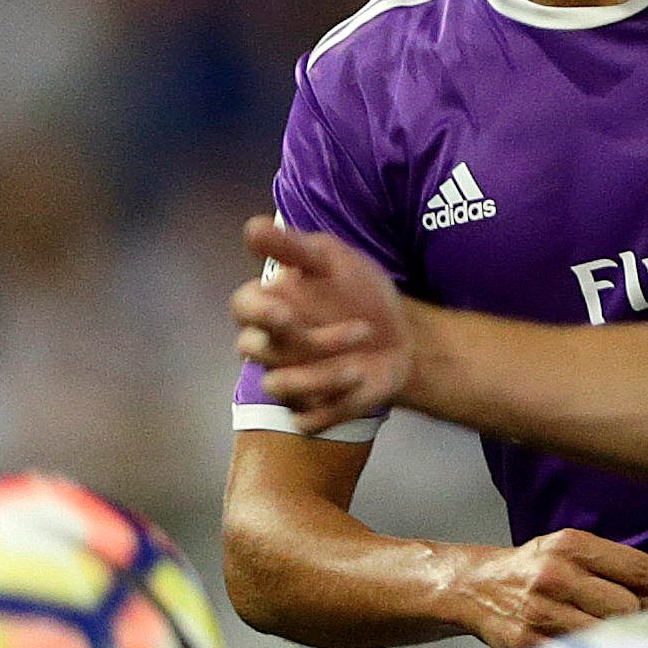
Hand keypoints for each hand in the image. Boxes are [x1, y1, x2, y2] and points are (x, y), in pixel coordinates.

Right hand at [233, 217, 411, 431]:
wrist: (405, 337)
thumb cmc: (362, 294)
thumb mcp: (335, 261)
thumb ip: (294, 248)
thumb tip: (252, 227)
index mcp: (273, 305)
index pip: (242, 307)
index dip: (257, 311)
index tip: (285, 311)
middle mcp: (274, 345)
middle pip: (253, 348)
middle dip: (297, 341)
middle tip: (349, 332)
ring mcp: (290, 379)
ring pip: (277, 385)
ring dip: (319, 377)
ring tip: (359, 364)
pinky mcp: (312, 411)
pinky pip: (305, 419)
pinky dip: (331, 407)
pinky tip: (358, 388)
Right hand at [443, 530, 647, 647]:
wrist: (474, 587)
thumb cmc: (537, 568)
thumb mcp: (570, 551)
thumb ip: (613, 567)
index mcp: (572, 545)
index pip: (637, 566)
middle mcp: (555, 574)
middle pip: (628, 605)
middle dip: (643, 616)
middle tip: (647, 622)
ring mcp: (539, 611)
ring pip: (606, 633)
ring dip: (621, 638)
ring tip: (623, 638)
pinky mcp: (525, 642)